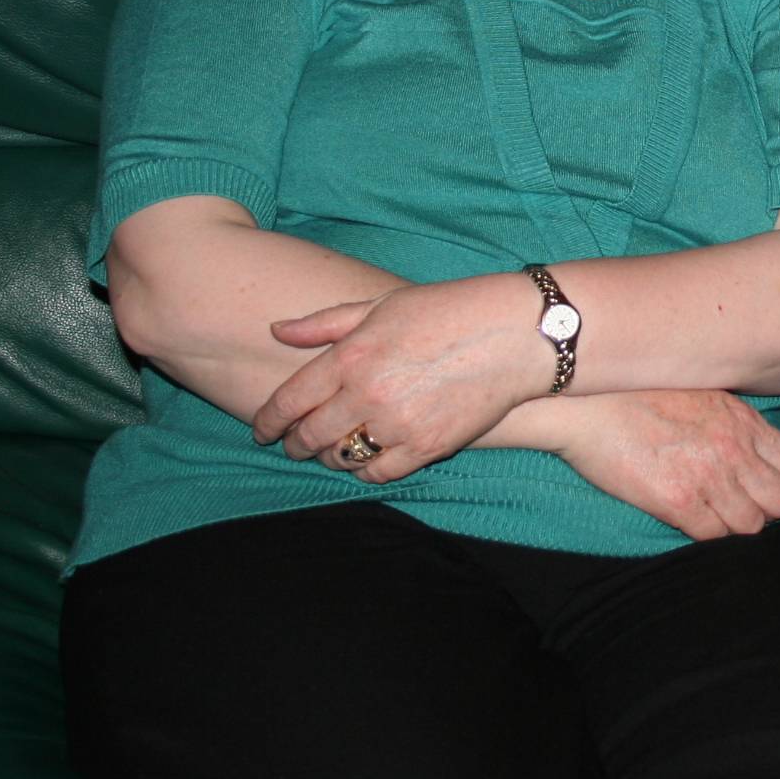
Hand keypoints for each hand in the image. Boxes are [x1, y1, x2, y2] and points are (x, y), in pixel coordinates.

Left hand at [250, 275, 550, 483]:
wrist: (517, 334)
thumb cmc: (450, 310)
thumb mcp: (383, 305)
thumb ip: (325, 323)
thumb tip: (276, 330)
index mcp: (351, 355)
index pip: (289, 400)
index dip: (267, 422)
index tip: (262, 432)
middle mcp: (368, 393)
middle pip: (310, 435)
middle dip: (294, 444)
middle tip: (293, 445)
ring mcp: (397, 424)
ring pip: (341, 458)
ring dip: (328, 458)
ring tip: (330, 451)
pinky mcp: (427, 446)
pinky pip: (378, 472)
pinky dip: (364, 470)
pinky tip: (364, 460)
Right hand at [550, 390, 779, 537]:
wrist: (586, 405)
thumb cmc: (639, 396)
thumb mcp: (704, 395)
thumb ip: (735, 424)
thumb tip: (755, 452)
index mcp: (743, 421)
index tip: (768, 493)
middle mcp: (734, 449)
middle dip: (768, 511)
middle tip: (743, 510)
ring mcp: (708, 476)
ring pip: (752, 526)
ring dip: (736, 527)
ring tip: (714, 516)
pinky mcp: (677, 501)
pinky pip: (714, 536)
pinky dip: (707, 535)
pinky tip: (690, 521)